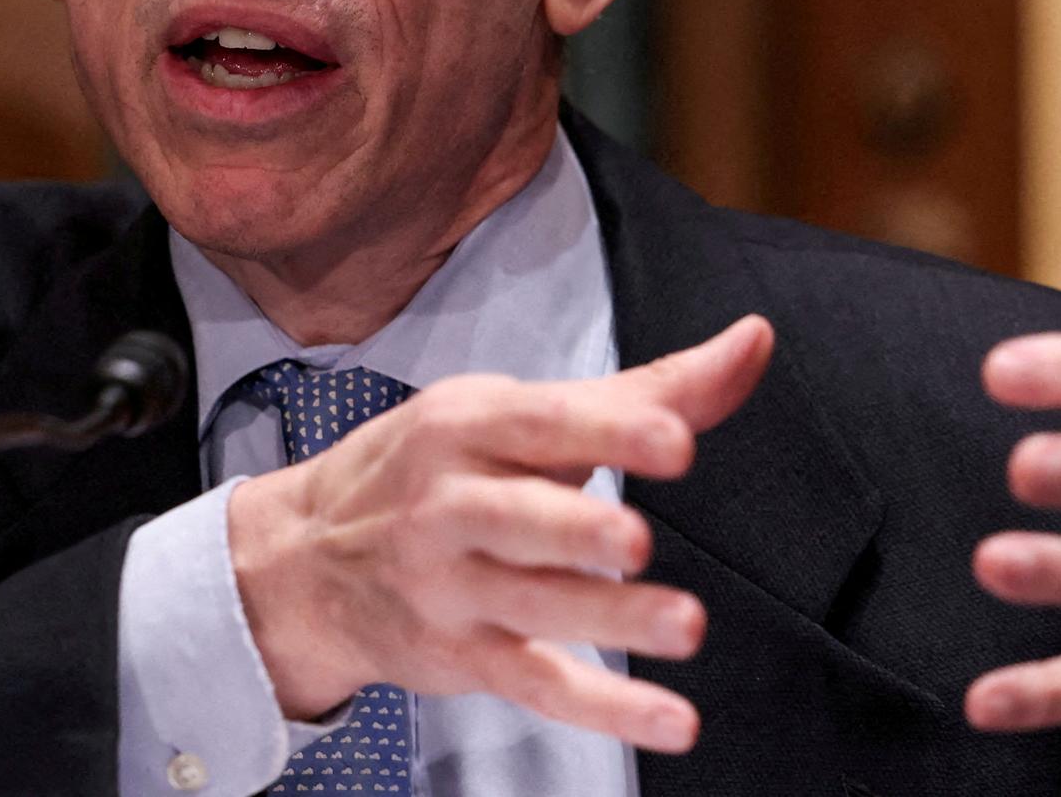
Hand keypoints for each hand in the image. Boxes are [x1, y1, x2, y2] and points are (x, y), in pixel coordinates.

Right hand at [227, 313, 774, 752]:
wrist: (305, 560)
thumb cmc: (434, 468)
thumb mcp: (517, 411)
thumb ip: (646, 390)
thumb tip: (755, 341)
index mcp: (468, 425)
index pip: (540, 424)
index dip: (608, 432)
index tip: (674, 439)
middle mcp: (451, 504)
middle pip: (516, 518)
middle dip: (575, 529)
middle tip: (634, 540)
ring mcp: (453, 587)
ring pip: (535, 607)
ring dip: (610, 619)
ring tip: (684, 625)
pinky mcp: (464, 655)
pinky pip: (538, 685)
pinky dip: (605, 709)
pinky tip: (669, 718)